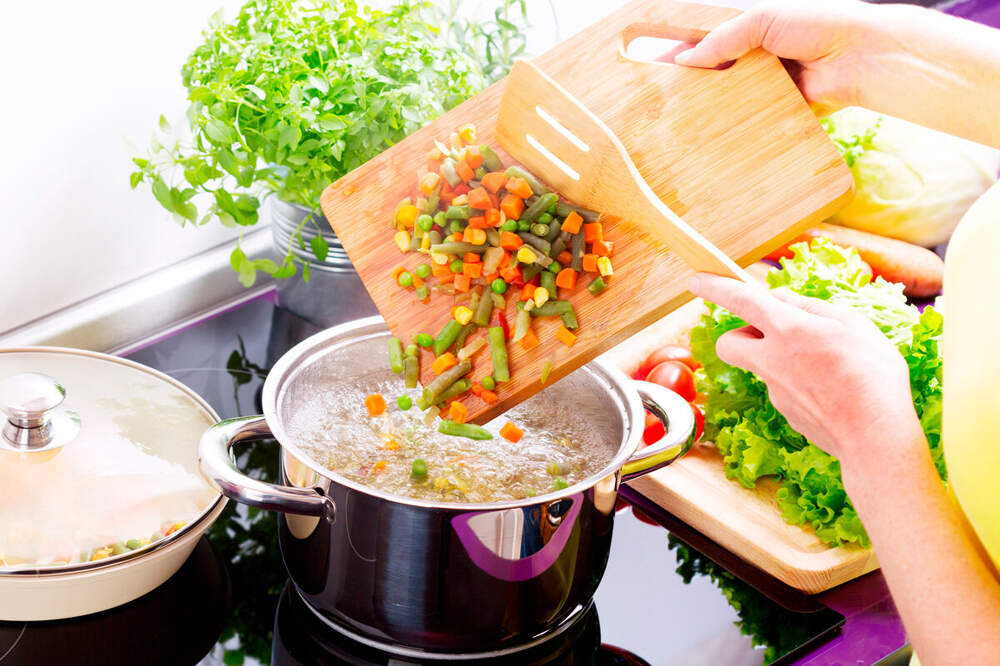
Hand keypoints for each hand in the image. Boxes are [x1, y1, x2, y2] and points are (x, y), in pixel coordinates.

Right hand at [673, 0, 891, 112]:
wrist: (861, 57)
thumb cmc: (817, 25)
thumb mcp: (763, 19)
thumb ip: (723, 38)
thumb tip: (684, 60)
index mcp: (753, 29)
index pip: (709, 40)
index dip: (683, 51)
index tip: (656, 64)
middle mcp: (758, 58)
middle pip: (716, 72)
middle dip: (692, 83)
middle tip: (662, 96)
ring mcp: (768, 85)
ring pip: (730, 98)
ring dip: (711, 106)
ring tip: (680, 117)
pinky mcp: (779, 110)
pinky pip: (752, 119)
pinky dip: (736, 124)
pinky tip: (714, 132)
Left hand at [687, 272, 922, 468]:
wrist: (873, 437)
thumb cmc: (872, 374)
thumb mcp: (851, 324)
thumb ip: (810, 307)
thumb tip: (781, 299)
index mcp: (787, 329)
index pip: (740, 300)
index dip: (715, 286)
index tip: (696, 280)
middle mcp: (770, 360)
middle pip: (728, 342)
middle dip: (740, 333)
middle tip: (772, 331)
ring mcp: (774, 390)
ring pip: (760, 366)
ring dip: (778, 357)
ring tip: (824, 361)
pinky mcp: (785, 413)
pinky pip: (783, 389)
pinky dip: (798, 382)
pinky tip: (831, 387)